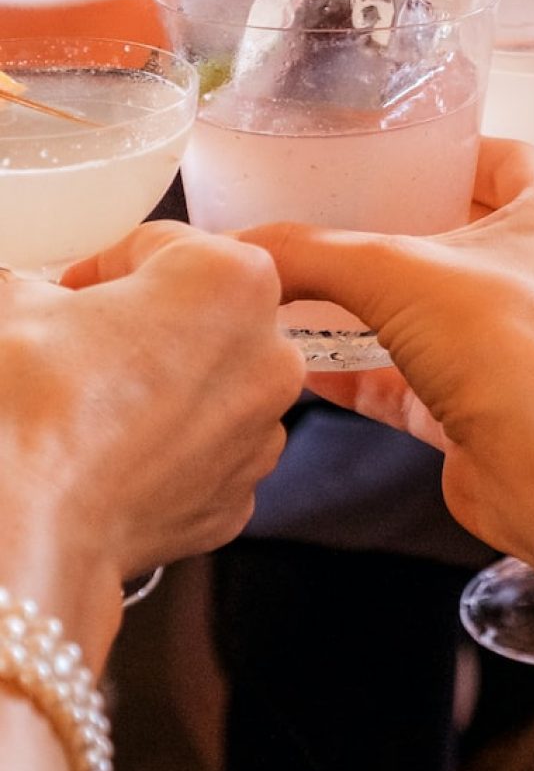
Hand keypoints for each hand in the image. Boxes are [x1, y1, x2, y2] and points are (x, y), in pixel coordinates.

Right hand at [24, 224, 305, 582]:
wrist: (28, 524)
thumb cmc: (37, 402)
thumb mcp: (26, 304)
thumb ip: (48, 285)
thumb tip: (40, 296)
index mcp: (234, 280)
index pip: (166, 246)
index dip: (107, 265)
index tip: (74, 291)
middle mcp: (270, 353)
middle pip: (203, 318)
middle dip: (148, 326)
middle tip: (86, 345)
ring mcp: (262, 431)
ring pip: (210, 386)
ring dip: (165, 387)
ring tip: (98, 405)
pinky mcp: (239, 496)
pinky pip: (205, 452)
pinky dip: (168, 449)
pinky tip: (116, 454)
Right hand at [239, 139, 533, 551]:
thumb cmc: (509, 344)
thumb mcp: (391, 271)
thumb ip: (313, 253)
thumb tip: (248, 249)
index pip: (513, 163)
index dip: (462, 154)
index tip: (411, 153)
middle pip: (482, 241)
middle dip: (420, 233)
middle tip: (360, 220)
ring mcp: (531, 353)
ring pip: (454, 319)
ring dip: (395, 312)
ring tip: (329, 295)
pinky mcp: (500, 413)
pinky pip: (428, 385)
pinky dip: (374, 378)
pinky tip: (317, 373)